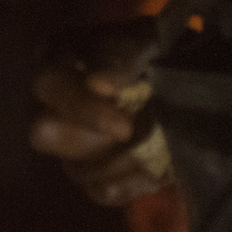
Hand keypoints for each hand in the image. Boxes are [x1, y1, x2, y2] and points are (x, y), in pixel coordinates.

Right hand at [30, 17, 174, 206]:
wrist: (188, 75)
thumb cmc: (159, 50)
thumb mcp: (147, 40)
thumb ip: (122, 56)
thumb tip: (98, 83)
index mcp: (55, 59)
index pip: (48, 85)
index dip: (82, 109)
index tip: (123, 126)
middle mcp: (47, 103)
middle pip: (44, 133)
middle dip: (96, 139)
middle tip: (133, 134)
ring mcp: (66, 143)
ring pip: (78, 170)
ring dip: (125, 160)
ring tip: (159, 142)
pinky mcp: (88, 172)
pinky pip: (101, 192)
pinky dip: (135, 182)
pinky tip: (159, 166)